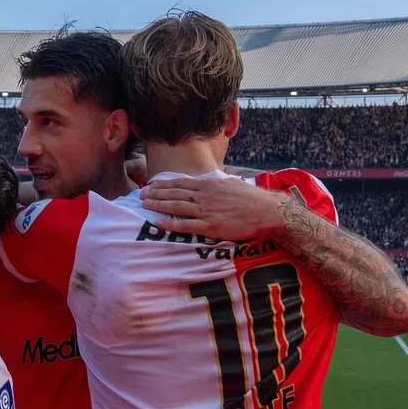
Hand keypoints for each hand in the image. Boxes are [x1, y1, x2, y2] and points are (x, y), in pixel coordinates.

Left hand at [140, 176, 287, 241]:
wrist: (267, 211)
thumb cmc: (252, 199)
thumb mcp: (232, 185)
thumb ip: (217, 184)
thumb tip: (210, 182)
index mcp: (209, 185)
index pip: (181, 182)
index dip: (164, 184)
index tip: (152, 185)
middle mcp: (205, 195)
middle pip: (174, 192)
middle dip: (156, 193)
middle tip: (141, 195)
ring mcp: (207, 210)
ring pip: (176, 206)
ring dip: (158, 205)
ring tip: (145, 205)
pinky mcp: (211, 226)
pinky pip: (186, 225)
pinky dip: (171, 223)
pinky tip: (158, 223)